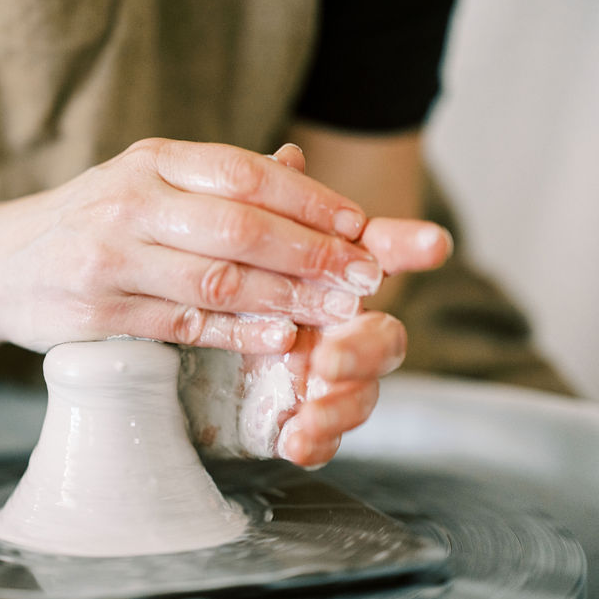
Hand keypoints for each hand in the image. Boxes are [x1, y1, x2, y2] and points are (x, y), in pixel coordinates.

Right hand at [0, 138, 386, 352]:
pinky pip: (182, 324)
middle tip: (364, 278)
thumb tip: (299, 168)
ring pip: (216, 279)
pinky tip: (278, 337)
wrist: (1, 265)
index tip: (359, 227)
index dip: (310, 201)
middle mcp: (129, 202)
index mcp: (149, 160)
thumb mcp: (144, 182)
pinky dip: (236, 333)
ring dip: (287, 298)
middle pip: (239, 226)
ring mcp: (110, 259)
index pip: (244, 173)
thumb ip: (215, 181)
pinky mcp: (98, 313)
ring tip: (337, 311)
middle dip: (312, 254)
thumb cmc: (91, 222)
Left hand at [181, 146, 451, 466]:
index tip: (433, 245)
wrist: (164, 345)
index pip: (376, 258)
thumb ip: (262, 209)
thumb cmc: (212, 277)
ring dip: (345, 399)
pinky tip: (296, 442)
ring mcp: (322, 379)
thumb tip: (288, 156)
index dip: (405, 248)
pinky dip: (315, 441)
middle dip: (366, 346)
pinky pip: (321, 439)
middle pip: (382, 337)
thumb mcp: (226, 242)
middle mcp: (337, 330)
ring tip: (313, 402)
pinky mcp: (296, 420)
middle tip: (331, 355)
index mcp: (328, 278)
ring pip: (361, 394)